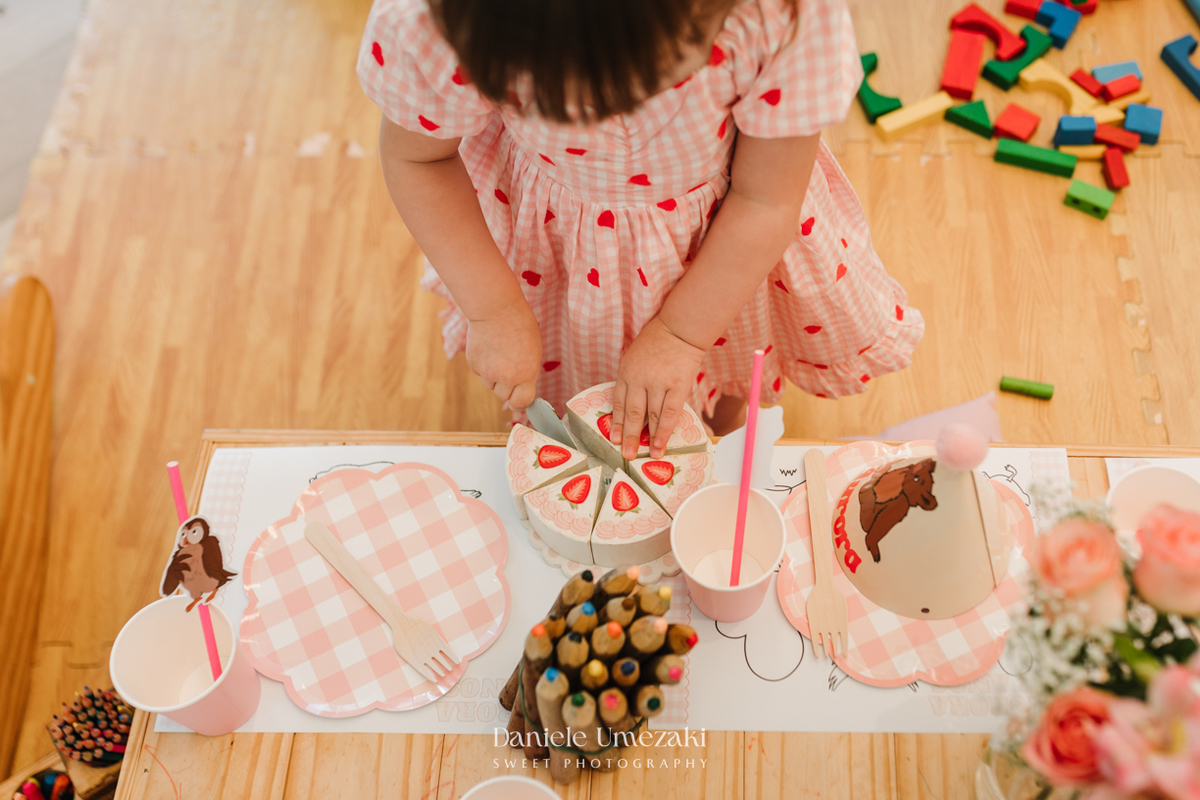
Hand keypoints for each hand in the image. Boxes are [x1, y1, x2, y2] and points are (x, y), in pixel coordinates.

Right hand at [465, 302, 541, 410]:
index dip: (520, 403)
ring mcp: (487, 372)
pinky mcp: (474, 364)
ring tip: (498, 355)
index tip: (519, 401)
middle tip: (509, 368)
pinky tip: (488, 349)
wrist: (496, 309)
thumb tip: (522, 389)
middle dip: (507, 387)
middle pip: (504, 396)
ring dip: (494, 376)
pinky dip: (483, 366)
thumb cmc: (520, 325)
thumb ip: (527, 372)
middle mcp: (505, 377)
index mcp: (525, 374)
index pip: (521, 402)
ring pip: (490, 385)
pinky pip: (480, 373)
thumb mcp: (534, 350)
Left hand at [611, 316, 705, 459]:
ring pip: (651, 416)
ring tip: (649, 455)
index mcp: (626, 373)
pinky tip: (662, 443)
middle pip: (632, 413)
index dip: (616, 423)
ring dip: (650, 438)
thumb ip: (631, 380)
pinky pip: (670, 413)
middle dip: (629, 436)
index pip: (618, 402)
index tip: (613, 439)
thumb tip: (631, 407)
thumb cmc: (655, 343)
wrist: (679, 329)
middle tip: (627, 454)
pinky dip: (665, 430)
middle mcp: (639, 379)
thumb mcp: (633, 358)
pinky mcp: (678, 386)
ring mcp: (659, 383)